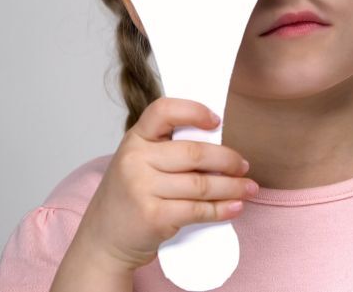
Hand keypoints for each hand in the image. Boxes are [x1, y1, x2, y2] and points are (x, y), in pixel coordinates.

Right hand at [73, 97, 256, 272]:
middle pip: (195, 153)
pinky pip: (198, 210)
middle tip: (243, 166)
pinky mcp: (154, 217)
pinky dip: (222, 209)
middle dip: (228, 160)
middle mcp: (135, 160)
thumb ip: (168, 150)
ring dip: (233, 187)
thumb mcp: (138, 163)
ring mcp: (142, 189)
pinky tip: (235, 207)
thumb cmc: (129, 197)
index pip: (164, 111)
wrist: (103, 240)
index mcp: (134, 139)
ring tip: (248, 188)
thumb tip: (221, 146)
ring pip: (202, 184)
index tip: (216, 121)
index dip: (194, 111)